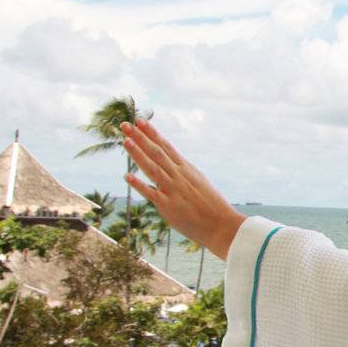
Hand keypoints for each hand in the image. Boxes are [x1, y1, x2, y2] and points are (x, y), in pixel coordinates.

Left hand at [121, 119, 246, 259]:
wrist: (222, 225)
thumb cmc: (212, 205)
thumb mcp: (199, 182)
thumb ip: (184, 173)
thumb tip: (173, 165)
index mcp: (186, 169)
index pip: (166, 147)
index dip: (152, 133)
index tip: (140, 121)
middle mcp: (179, 175)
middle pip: (156, 153)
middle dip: (140, 137)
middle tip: (125, 124)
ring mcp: (173, 189)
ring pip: (152, 168)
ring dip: (138, 154)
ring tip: (125, 141)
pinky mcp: (169, 206)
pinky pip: (151, 193)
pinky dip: (139, 184)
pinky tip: (127, 176)